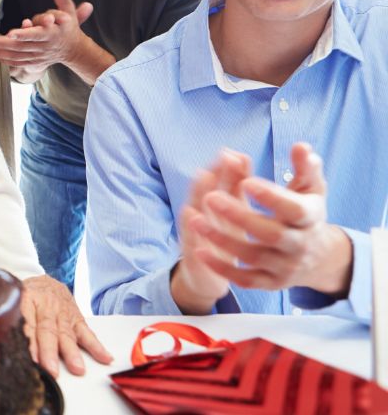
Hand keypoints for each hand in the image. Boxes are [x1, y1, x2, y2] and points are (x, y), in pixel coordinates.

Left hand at [0, 0, 94, 83]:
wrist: (74, 50)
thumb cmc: (68, 27)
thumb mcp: (68, 10)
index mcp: (52, 34)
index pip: (36, 34)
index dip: (23, 34)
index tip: (11, 33)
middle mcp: (43, 47)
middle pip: (21, 46)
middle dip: (3, 44)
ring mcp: (37, 56)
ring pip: (16, 55)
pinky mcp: (33, 63)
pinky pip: (17, 62)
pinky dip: (4, 59)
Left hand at [20, 275, 111, 376]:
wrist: (43, 281)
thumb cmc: (25, 297)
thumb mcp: (12, 303)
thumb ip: (10, 322)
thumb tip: (0, 348)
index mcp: (25, 300)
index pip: (26, 323)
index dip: (28, 342)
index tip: (31, 360)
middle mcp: (46, 305)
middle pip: (47, 329)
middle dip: (50, 351)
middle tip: (52, 369)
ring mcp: (63, 311)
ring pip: (67, 332)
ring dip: (72, 352)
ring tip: (77, 368)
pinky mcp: (76, 316)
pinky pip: (86, 331)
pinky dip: (95, 345)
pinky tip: (103, 357)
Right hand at [171, 149, 251, 313]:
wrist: (207, 277)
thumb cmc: (223, 239)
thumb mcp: (233, 212)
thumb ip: (236, 185)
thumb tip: (241, 156)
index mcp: (214, 204)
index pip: (218, 181)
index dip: (225, 167)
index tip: (235, 153)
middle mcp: (200, 214)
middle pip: (203, 191)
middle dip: (211, 175)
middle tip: (221, 159)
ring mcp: (193, 232)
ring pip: (194, 210)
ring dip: (198, 193)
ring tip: (203, 177)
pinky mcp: (191, 252)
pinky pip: (190, 238)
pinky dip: (190, 226)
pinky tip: (192, 215)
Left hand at [191, 143, 351, 296]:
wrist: (318, 258)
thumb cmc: (305, 213)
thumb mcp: (310, 189)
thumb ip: (304, 168)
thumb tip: (301, 146)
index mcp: (311, 219)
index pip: (295, 210)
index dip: (272, 197)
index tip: (247, 181)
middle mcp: (300, 245)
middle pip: (271, 234)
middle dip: (240, 216)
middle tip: (211, 197)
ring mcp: (286, 267)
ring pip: (253, 256)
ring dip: (223, 239)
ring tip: (195, 221)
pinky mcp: (271, 283)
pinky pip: (245, 280)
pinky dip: (222, 267)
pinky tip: (199, 251)